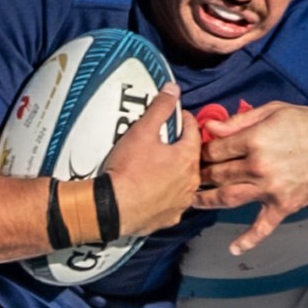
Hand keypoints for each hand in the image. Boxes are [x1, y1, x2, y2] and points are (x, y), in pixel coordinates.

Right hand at [85, 84, 198, 236]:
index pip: (194, 131)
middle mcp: (191, 182)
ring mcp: (182, 202)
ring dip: (175, 172)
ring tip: (159, 165)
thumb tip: (173, 89)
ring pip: (183, 182)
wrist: (113, 208)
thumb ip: (160, 108)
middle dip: (180, 147)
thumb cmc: (128, 169)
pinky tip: (154, 189)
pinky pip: (172, 202)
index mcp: (188, 158)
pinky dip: (167, 194)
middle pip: (190, 158)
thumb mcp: (143, 131)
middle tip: (165, 140)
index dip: (186, 119)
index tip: (179, 115)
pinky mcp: (169, 218)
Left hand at [197, 101, 307, 252]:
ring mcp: (270, 190)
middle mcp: (258, 167)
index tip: (195, 152)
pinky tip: (234, 248)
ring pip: (228, 198)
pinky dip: (248, 239)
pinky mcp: (283, 206)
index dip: (201, 150)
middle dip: (199, 174)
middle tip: (190, 175)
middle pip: (216, 174)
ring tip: (193, 201)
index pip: (214, 149)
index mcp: (254, 140)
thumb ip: (239, 120)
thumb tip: (210, 126)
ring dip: (207, 201)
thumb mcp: (274, 111)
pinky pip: (262, 227)